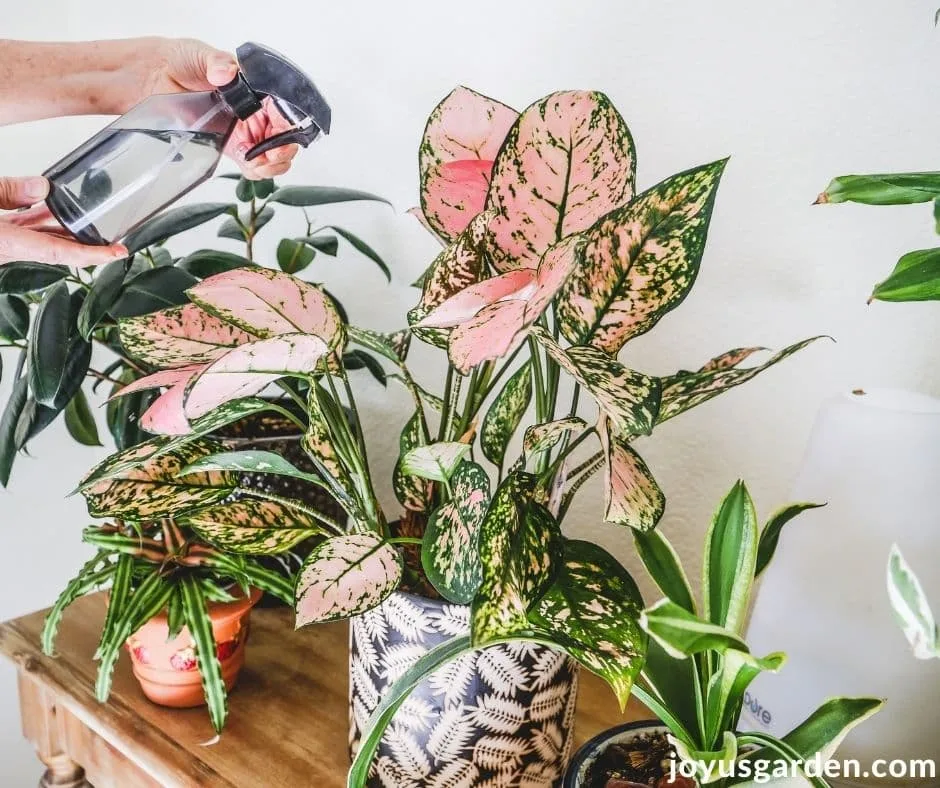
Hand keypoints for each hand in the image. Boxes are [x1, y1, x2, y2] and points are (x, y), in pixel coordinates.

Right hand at [0, 177, 126, 265]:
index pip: (60, 252)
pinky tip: (52, 208)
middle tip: (115, 241)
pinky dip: (42, 220)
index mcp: (7, 244)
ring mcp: (5, 246)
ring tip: (92, 222)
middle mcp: (8, 251)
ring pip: (43, 239)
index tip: (116, 253)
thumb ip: (8, 191)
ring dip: (67, 229)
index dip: (92, 254)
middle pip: (59, 249)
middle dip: (88, 245)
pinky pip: (27, 231)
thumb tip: (43, 188)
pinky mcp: (0, 238)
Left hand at [136, 38, 299, 179]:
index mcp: (258, 89)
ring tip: (257, 163)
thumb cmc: (182, 60)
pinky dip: (257, 170)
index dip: (288, 126)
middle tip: (270, 155)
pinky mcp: (233, 147)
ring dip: (272, 164)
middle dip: (283, 150)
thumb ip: (217, 62)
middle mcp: (257, 112)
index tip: (280, 135)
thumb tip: (226, 73)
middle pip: (285, 138)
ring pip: (273, 155)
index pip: (286, 110)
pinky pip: (253, 165)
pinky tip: (249, 166)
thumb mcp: (201, 54)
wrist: (155, 76)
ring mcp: (246, 131)